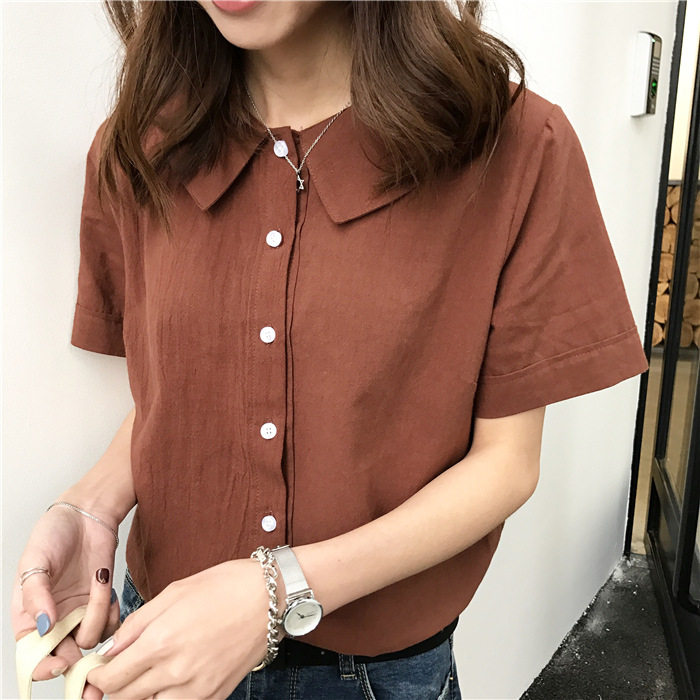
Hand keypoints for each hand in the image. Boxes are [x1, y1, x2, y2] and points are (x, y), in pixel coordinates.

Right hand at [11, 502, 120, 699]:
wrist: (87, 513)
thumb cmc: (54, 532)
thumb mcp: (35, 561)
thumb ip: (36, 595)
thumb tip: (42, 627)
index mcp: (29, 615)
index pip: (31, 656)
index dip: (43, 667)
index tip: (59, 664)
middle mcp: (54, 619)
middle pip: (63, 657)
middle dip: (77, 660)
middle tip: (89, 647)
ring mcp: (78, 612)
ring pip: (90, 639)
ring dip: (98, 618)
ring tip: (98, 586)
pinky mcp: (101, 602)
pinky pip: (110, 624)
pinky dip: (113, 612)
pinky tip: (108, 591)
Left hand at [87, 559, 274, 698]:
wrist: (270, 598)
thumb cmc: (225, 587)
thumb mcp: (174, 592)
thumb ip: (137, 623)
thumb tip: (111, 649)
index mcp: (161, 642)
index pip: (109, 679)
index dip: (95, 677)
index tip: (95, 670)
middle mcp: (176, 672)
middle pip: (124, 698)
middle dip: (114, 686)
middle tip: (118, 669)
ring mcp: (197, 689)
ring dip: (140, 693)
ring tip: (149, 669)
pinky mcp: (214, 696)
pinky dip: (167, 697)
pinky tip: (173, 676)